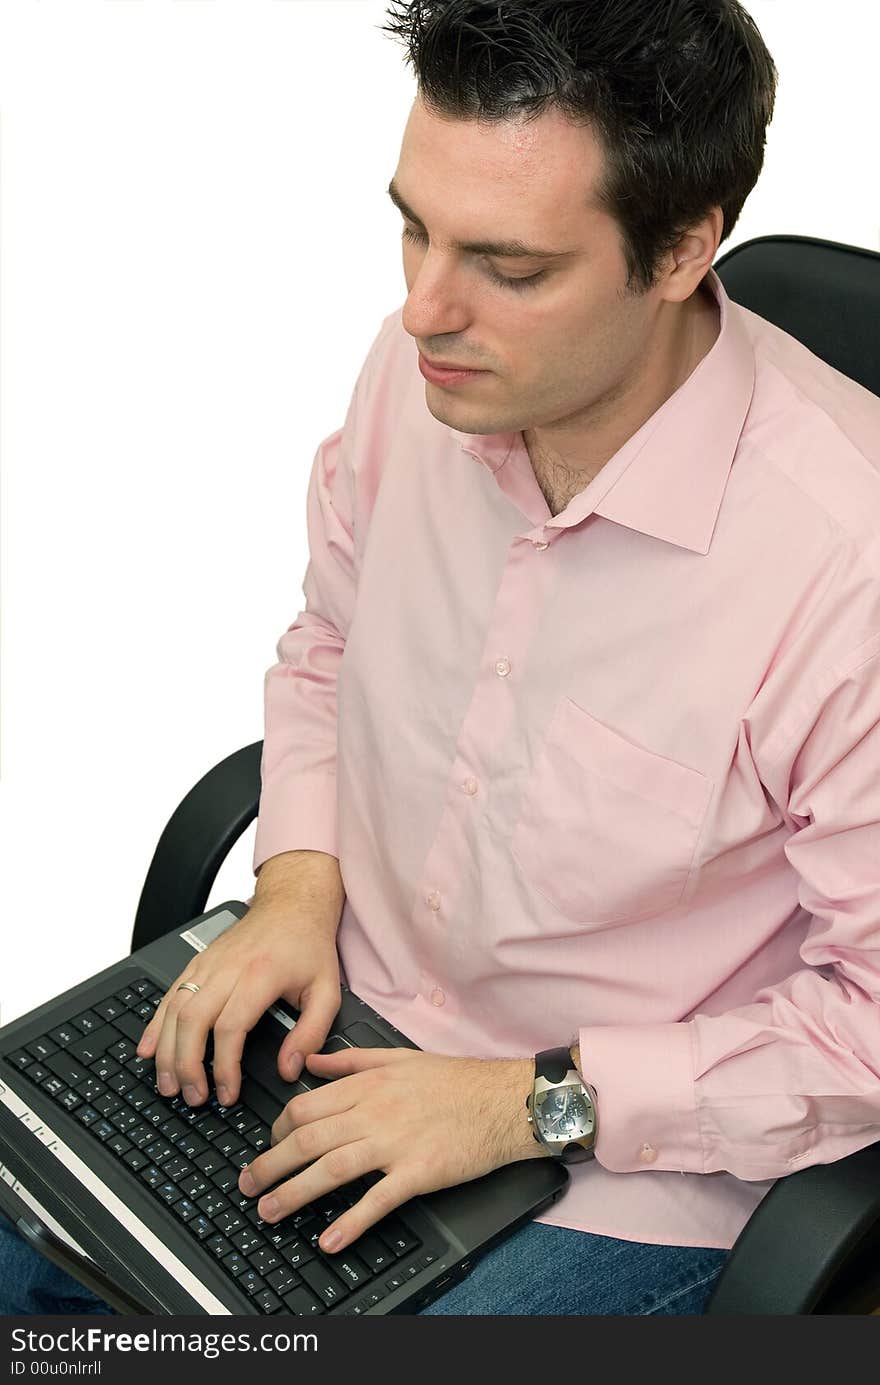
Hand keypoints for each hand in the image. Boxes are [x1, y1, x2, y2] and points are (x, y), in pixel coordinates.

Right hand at [134, 895, 340, 1106]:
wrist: (290, 903)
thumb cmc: (307, 945)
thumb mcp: (327, 990)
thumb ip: (312, 1032)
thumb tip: (289, 1069)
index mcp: (260, 975)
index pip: (231, 1027)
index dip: (225, 1066)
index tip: (227, 1093)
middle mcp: (228, 968)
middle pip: (193, 1021)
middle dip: (187, 1065)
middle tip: (193, 1097)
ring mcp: (207, 964)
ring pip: (175, 1010)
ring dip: (167, 1051)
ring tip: (169, 1085)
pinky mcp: (196, 962)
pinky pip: (169, 995)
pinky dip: (155, 1025)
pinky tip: (148, 1050)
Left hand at [237, 1047, 545, 1255]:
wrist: (503, 1099)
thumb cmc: (455, 1080)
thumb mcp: (398, 1057)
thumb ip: (350, 1059)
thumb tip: (310, 1061)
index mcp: (368, 1084)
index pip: (306, 1106)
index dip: (277, 1129)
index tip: (268, 1145)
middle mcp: (375, 1112)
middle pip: (308, 1138)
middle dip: (271, 1164)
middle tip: (248, 1186)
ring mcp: (396, 1143)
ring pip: (332, 1168)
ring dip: (295, 1192)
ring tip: (270, 1211)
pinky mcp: (419, 1172)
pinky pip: (378, 1200)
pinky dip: (352, 1221)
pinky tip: (329, 1240)